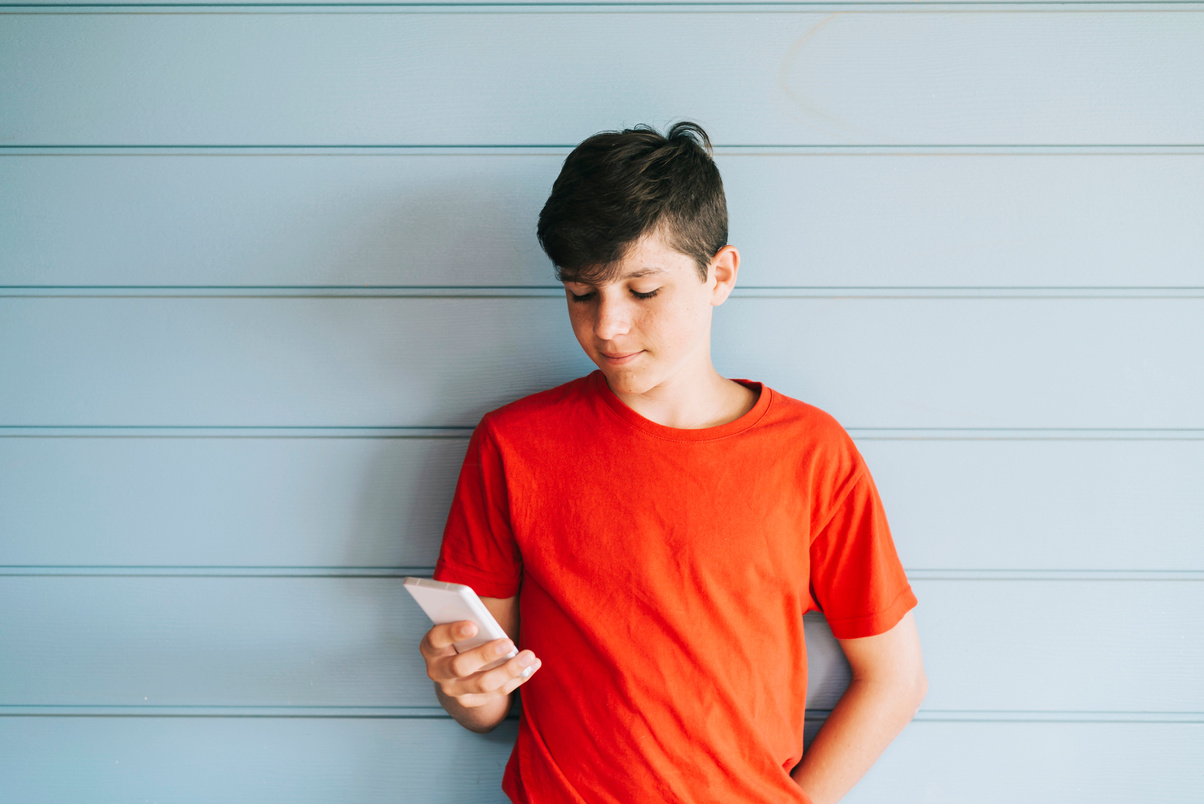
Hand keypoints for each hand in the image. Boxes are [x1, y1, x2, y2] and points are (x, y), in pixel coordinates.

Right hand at [420, 620, 541, 709]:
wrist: (454, 666)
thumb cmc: (460, 635)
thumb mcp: (457, 624)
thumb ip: (468, 620)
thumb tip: (488, 620)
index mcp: (431, 647)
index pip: (437, 638)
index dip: (453, 632)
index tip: (474, 626)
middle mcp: (437, 671)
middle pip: (460, 667)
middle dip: (485, 655)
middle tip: (509, 643)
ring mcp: (454, 690)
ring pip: (482, 685)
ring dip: (509, 670)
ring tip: (529, 656)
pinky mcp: (471, 701)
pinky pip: (497, 693)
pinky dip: (518, 679)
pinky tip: (532, 665)